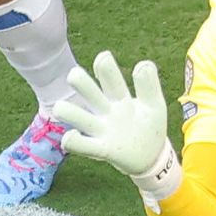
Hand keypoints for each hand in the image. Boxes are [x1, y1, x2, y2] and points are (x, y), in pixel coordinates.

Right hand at [53, 49, 171, 179]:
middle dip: (80, 82)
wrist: (152, 158)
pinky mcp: (102, 150)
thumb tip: (143, 64)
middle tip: (73, 75)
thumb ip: (150, 85)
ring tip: (60, 108)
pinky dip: (73, 141)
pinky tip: (71, 136)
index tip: (103, 58)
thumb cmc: (150, 127)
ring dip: (68, 112)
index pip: (109, 78)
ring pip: (79, 118)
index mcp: (119, 97)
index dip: (104, 67)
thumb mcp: (155, 104)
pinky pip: (82, 145)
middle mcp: (106, 111)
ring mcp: (102, 130)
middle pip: (89, 92)